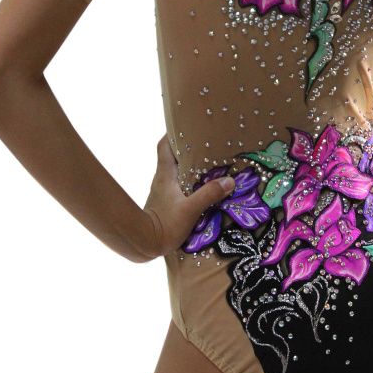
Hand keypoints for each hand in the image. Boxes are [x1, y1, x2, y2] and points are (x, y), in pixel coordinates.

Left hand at [137, 133, 234, 260]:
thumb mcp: (190, 210)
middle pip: (172, 157)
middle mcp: (161, 180)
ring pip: (175, 172)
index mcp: (165, 174)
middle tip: (207, 147)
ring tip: (209, 167)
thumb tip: (229, 181)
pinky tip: (201, 190)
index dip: (173, 134)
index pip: (164, 146)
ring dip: (189, 168)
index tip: (188, 127)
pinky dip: (188, 183)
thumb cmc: (164, 225)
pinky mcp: (164, 204)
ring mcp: (161, 192)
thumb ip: (209, 195)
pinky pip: (177, 186)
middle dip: (188, 150)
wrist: (142, 245)